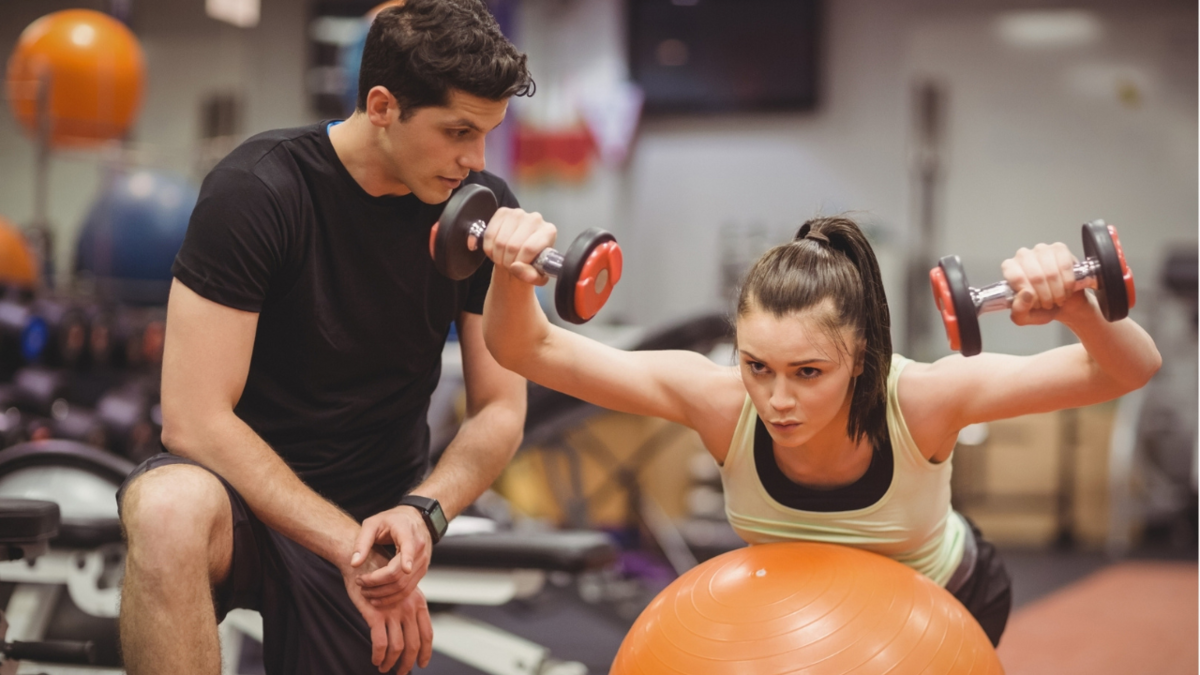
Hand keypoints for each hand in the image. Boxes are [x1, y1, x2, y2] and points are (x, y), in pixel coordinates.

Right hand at [343, 556, 433, 673]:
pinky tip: (375, 659)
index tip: (422, 664)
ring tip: (384, 668)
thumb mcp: (400, 591)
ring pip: (398, 647)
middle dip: (408, 663)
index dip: (425, 652)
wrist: (361, 560)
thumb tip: (409, 633)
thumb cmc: (378, 578)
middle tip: (400, 673)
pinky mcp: (376, 613)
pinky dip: (379, 655)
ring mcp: (393, 610)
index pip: (427, 633)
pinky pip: (380, 643)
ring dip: (391, 662)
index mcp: (418, 602)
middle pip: (414, 644)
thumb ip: (407, 609)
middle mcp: (408, 607)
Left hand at [350, 505, 432, 606]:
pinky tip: (378, 597)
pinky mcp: (421, 572)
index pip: (409, 548)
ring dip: (384, 594)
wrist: (413, 519)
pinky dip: (392, 596)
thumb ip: (362, 543)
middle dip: (377, 583)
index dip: (407, 559)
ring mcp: (422, 562)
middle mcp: (419, 549)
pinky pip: (408, 589)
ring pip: (404, 586)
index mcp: (407, 533)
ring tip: (365, 591)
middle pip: (400, 574)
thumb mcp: (372, 524)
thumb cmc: (392, 520)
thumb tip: (354, 564)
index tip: (406, 569)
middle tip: (359, 582)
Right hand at [476, 207, 556, 285]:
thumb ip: (530, 276)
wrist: (520, 256)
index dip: (520, 263)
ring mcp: (518, 213)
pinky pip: (490, 234)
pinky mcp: (503, 212)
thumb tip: (515, 267)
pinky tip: (495, 251)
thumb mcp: (536, 276)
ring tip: (503, 260)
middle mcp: (536, 218)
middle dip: (507, 261)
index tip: (518, 269)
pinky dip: (489, 248)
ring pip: (501, 241)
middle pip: (513, 245)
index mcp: (549, 232)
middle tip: (509, 266)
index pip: (529, 248)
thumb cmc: (531, 264)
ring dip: (498, 256)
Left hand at [1001, 242, 1090, 325]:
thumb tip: (1026, 294)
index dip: (1030, 295)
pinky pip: (1065, 266)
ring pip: (1051, 272)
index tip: (1036, 303)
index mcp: (1009, 269)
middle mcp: (1023, 255)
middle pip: (1036, 276)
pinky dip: (1068, 283)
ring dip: (1057, 291)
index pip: (1017, 278)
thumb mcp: (1024, 317)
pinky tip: (1066, 289)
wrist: (1062, 304)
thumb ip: (1019, 310)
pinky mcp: (1059, 249)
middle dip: (1045, 296)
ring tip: (1057, 298)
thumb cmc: (1040, 307)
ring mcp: (1041, 250)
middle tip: (1048, 304)